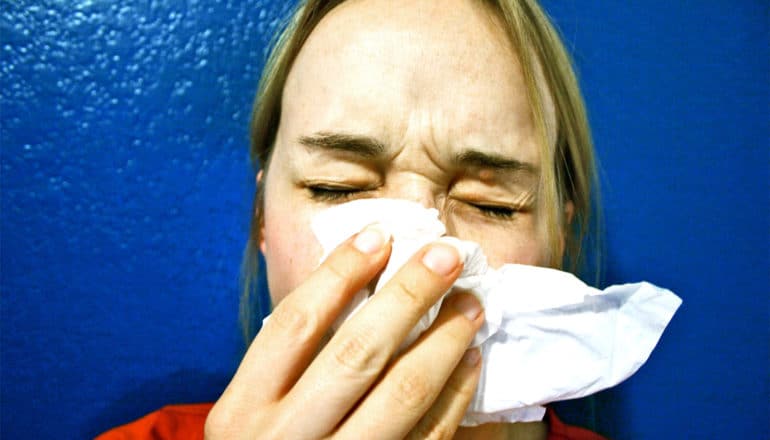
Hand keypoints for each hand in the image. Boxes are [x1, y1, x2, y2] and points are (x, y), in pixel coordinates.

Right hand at [205, 224, 484, 438]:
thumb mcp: (254, 410)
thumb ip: (290, 360)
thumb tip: (356, 277)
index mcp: (242, 410)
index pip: (295, 324)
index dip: (339, 273)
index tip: (379, 235)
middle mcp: (285, 439)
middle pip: (357, 353)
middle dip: (409, 296)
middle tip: (447, 256)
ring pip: (402, 394)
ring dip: (444, 341)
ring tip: (470, 303)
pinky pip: (429, 436)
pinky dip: (455, 394)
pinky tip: (469, 359)